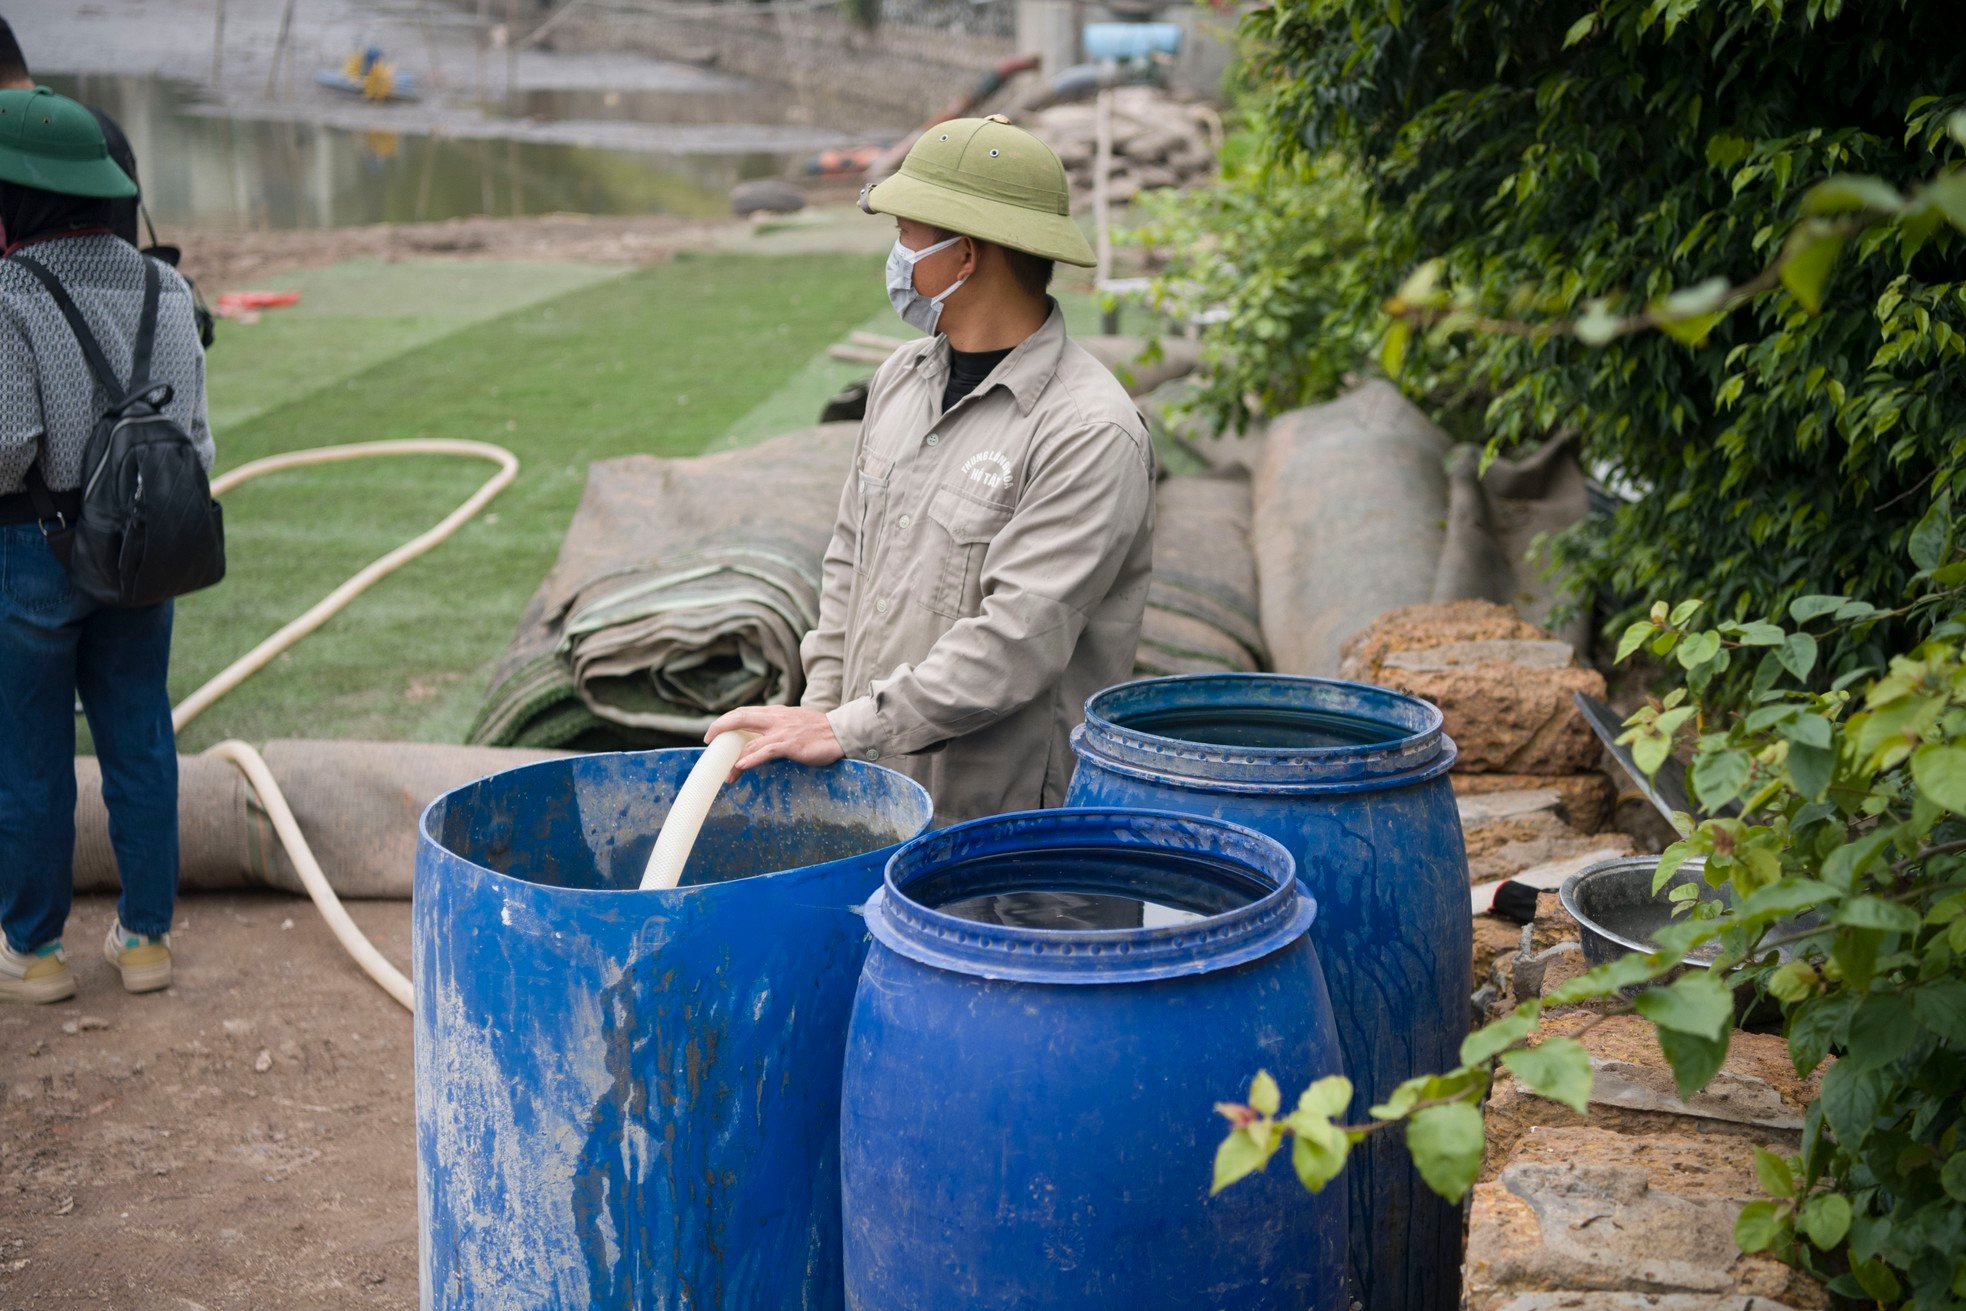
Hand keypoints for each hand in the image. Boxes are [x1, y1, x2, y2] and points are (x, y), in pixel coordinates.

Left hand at [705, 706, 843, 776]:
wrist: (841, 732)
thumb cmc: (821, 731)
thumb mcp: (795, 722)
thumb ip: (779, 727)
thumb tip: (765, 739)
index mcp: (776, 713)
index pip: (744, 713)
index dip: (726, 720)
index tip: (715, 732)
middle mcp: (775, 718)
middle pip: (740, 718)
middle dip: (720, 728)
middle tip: (708, 742)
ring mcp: (782, 731)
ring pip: (750, 742)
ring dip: (734, 759)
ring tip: (727, 775)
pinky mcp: (790, 744)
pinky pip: (766, 751)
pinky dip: (751, 759)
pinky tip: (740, 767)